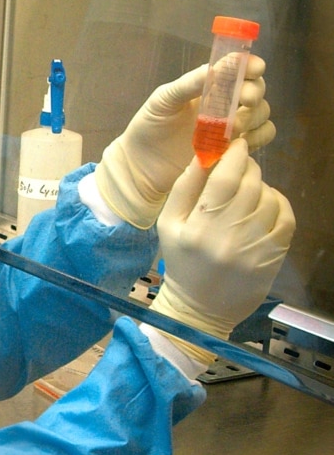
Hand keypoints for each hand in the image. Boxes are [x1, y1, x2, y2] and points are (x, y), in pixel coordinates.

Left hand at [95, 56, 273, 227]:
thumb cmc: (148, 127)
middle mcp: (224, 103)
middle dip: (254, 91)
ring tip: (233, 126)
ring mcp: (231, 127)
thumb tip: (215, 67)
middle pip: (255, 90)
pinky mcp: (234, 149)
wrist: (140, 165)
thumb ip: (189, 84)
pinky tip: (241, 141)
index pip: (237, 68)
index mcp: (208, 86)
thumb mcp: (164, 100)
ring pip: (262, 113)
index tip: (255, 68)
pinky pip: (261, 138)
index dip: (250, 65)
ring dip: (255, 116)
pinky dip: (259, 136)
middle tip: (244, 99)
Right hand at [149, 139, 294, 360]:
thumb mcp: (169, 225)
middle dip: (249, 168)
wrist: (199, 309)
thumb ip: (184, 188)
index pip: (223, 179)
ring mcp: (253, 249)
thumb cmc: (181, 262)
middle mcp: (227, 237)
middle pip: (250, 185)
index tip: (236, 145)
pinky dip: (280, 205)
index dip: (234, 156)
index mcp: (197, 227)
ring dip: (263, 187)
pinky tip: (268, 205)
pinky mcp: (272, 259)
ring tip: (251, 191)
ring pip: (270, 199)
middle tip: (242, 166)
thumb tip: (203, 154)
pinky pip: (286, 220)